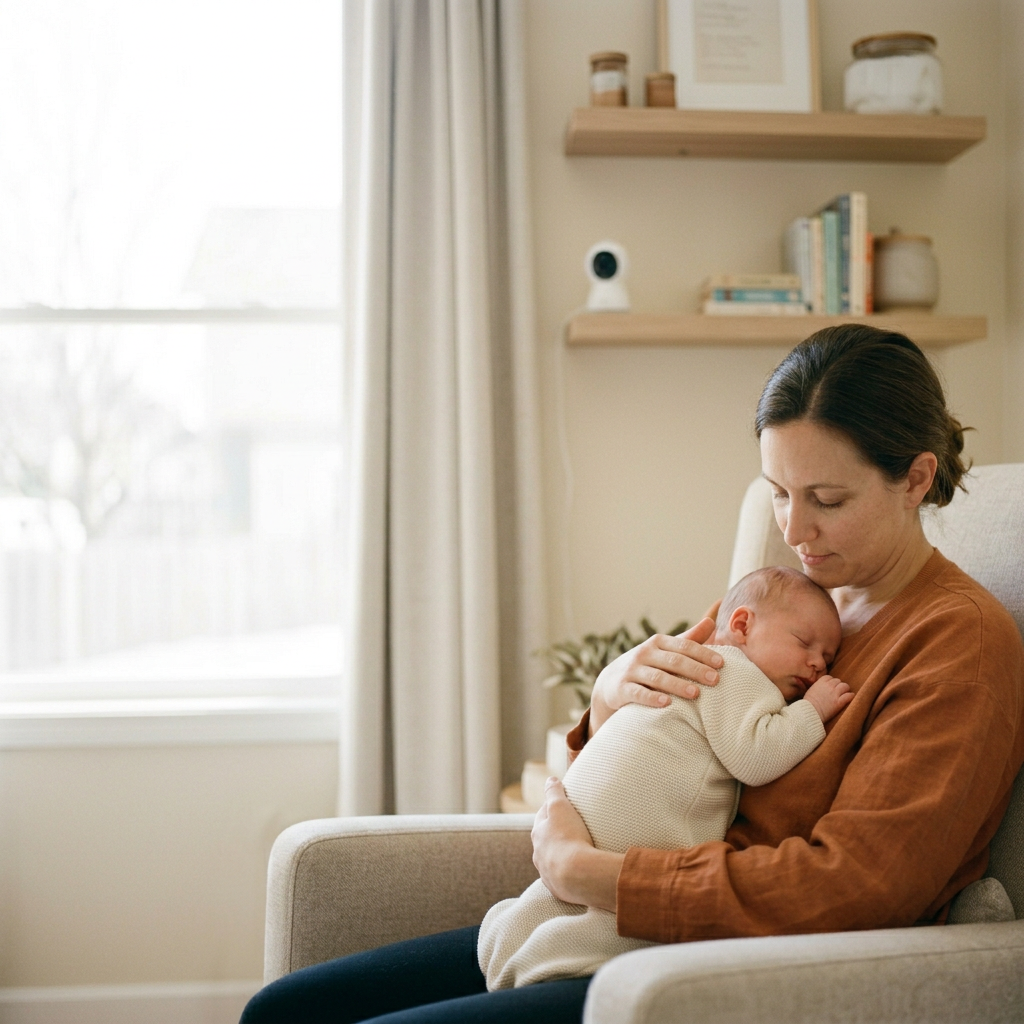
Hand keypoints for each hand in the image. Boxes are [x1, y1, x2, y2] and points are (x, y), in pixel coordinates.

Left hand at [531, 777, 619, 911]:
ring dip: (561, 856)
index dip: (552, 810)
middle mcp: (538, 854)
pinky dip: (569, 875)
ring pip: (552, 861)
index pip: (543, 818)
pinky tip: (579, 873)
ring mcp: (548, 873)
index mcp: (538, 834)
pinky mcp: (559, 889)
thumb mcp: (560, 807)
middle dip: (555, 835)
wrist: (578, 875)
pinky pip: (563, 880)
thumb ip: (554, 792)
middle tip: (571, 831)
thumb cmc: (569, 837)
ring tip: (577, 853)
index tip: (562, 808)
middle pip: (546, 841)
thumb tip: (550, 779)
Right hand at [588, 617, 721, 736]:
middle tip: (715, 680)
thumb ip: (689, 639)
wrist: (610, 681)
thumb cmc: (647, 665)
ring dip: (677, 685)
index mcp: (658, 643)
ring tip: (696, 693)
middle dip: (695, 669)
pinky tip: (666, 703)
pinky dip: (652, 698)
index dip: (703, 654)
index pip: (684, 646)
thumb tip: (712, 622)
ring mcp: (632, 671)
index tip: (721, 663)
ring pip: (657, 677)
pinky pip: (638, 693)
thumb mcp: (665, 650)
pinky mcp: (622, 689)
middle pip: (673, 661)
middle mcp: (644, 653)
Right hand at [804, 674, 852, 721]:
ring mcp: (835, 693)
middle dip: (838, 686)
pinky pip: (849, 695)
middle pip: (838, 681)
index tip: (830, 687)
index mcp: (821, 682)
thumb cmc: (808, 703)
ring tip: (844, 694)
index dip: (831, 682)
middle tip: (837, 691)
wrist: (810, 712)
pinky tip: (850, 697)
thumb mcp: (811, 690)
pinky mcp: (839, 702)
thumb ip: (818, 686)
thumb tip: (821, 687)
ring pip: (845, 686)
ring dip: (845, 689)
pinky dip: (850, 696)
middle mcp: (829, 685)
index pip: (830, 677)